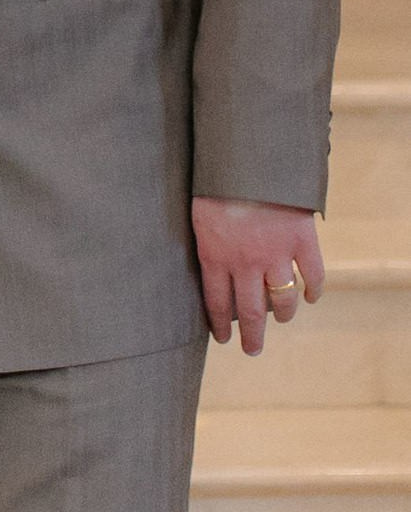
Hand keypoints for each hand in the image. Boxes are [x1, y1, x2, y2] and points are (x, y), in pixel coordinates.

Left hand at [192, 196, 324, 356]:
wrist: (248, 161)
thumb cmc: (215, 183)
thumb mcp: (198, 214)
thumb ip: (206, 241)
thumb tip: (208, 262)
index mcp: (215, 257)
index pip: (217, 303)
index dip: (220, 325)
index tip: (224, 339)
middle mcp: (245, 263)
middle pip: (250, 312)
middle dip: (252, 337)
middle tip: (252, 350)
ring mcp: (276, 254)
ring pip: (282, 300)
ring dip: (283, 315)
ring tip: (282, 321)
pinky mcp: (301, 241)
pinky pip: (312, 275)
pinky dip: (313, 290)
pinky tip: (310, 298)